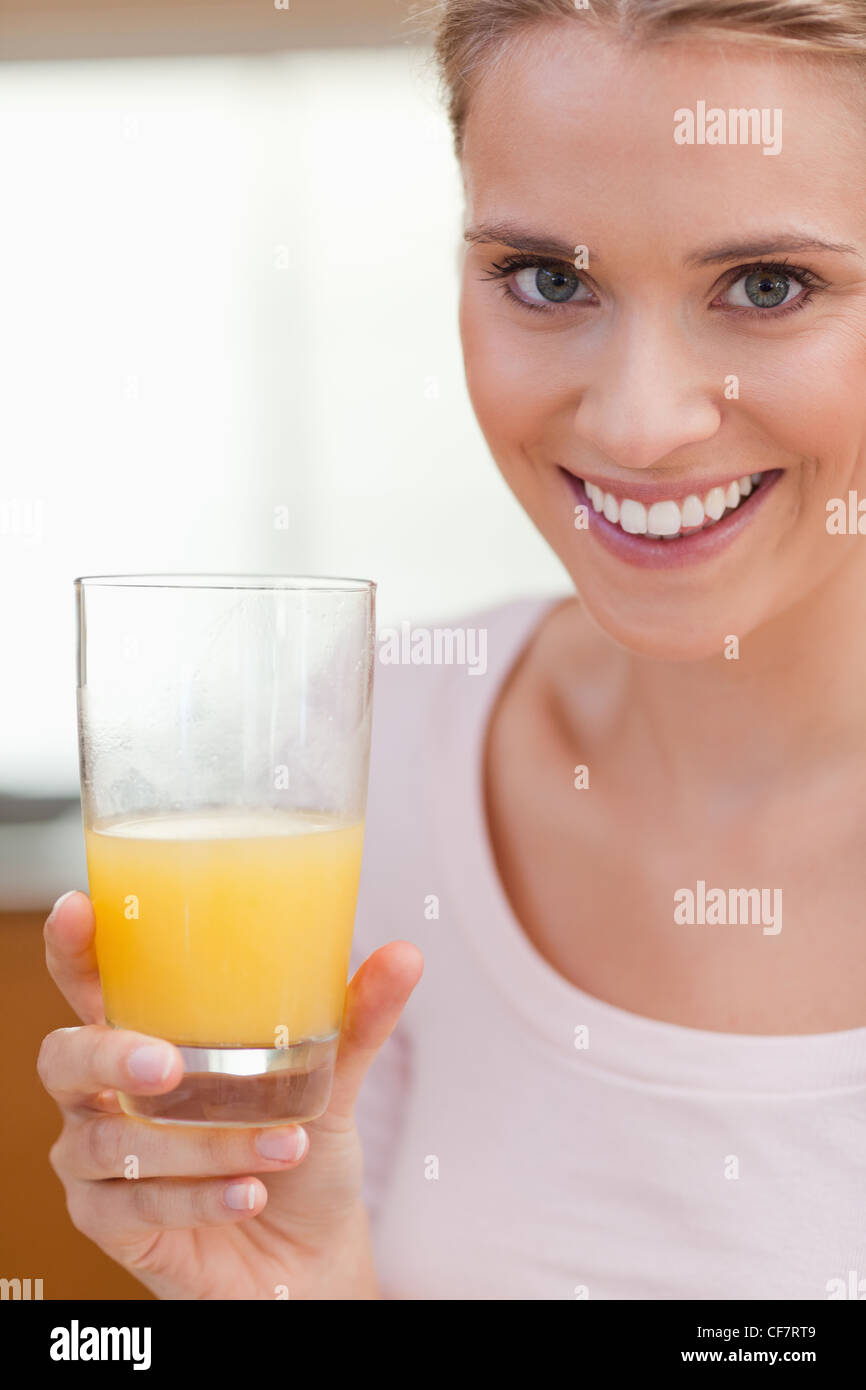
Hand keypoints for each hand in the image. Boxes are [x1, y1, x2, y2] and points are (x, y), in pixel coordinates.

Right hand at [38, 891, 422, 1299]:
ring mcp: (99, 1163)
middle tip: (169, 1062)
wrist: (310, 1258)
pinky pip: (135, 1208)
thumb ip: (355, 1018)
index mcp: (145, 1034)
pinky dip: (200, 1198)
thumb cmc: (299, 1152)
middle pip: (63, 1059)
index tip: (79, 908)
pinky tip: (251, 1192)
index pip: (88, 983)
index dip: (73, 947)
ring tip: (285, 1142)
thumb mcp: (332, 1080)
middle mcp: (107, 1094)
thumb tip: (404, 954)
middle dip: (108, 1053)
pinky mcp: (111, 1227)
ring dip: (202, 1144)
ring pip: (114, 1143)